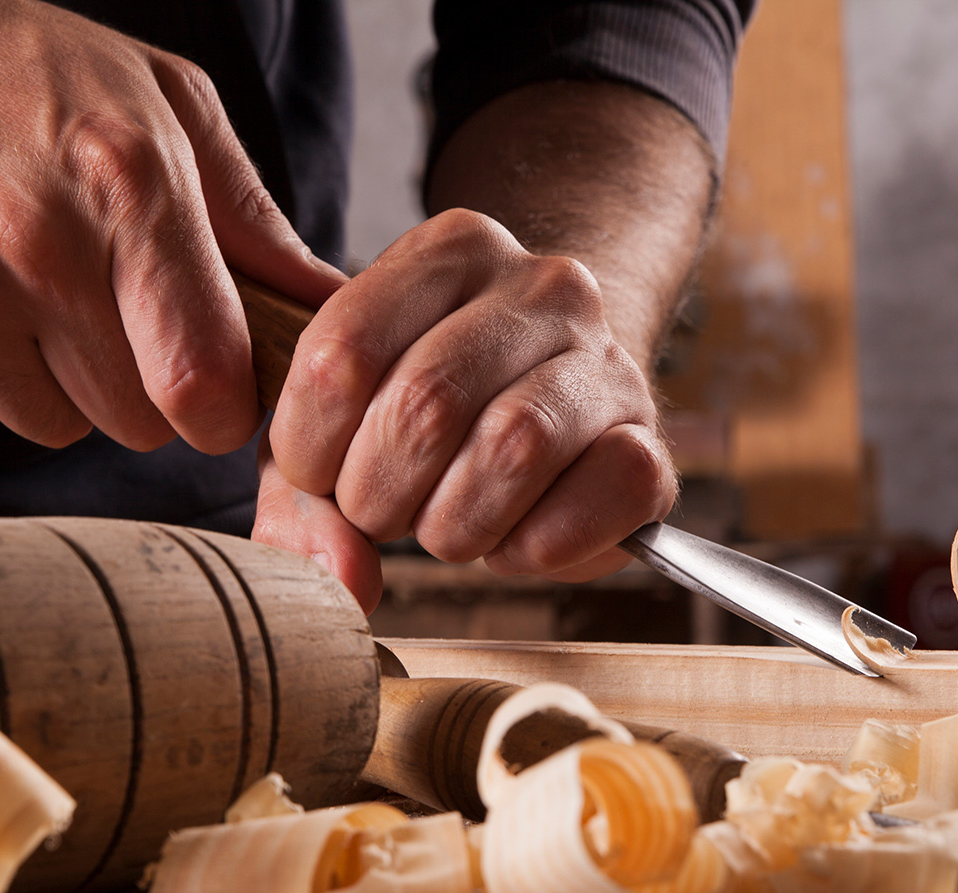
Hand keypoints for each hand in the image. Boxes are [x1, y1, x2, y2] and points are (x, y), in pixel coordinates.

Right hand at [0, 0, 342, 451]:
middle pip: (137, 421)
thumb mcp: (162, 105)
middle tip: (113, 309)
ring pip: (53, 425)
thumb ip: (253, 218)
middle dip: (143, 385)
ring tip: (29, 285)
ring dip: (57, 380)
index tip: (216, 390)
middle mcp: (31, 239)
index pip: (201, 380)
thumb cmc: (21, 68)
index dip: (222, 407)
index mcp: (126, 178)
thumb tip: (331, 305)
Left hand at [259, 209, 676, 601]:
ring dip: (456, 524)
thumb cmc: (436, 418)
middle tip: (382, 515)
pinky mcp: (653, 444)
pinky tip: (515, 541)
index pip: (344, 349)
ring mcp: (609, 360)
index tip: (320, 475)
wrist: (561, 412)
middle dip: (379, 493)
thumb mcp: (346, 423)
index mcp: (453, 249)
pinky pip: (593, 499)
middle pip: (426, 401)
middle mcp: (543, 285)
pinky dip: (536, 547)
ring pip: (513, 447)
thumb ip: (305, 491)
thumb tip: (336, 578)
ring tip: (448, 528)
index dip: (310, 444)